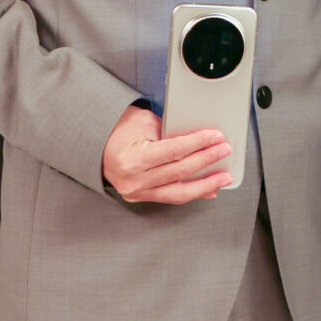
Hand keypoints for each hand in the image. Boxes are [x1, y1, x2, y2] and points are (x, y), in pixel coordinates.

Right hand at [102, 103, 232, 203]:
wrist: (96, 146)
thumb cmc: (119, 131)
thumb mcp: (143, 122)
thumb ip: (169, 132)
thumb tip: (198, 140)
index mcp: (133, 159)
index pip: (175, 151)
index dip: (199, 143)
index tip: (216, 137)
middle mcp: (135, 180)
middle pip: (180, 171)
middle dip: (207, 160)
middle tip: (224, 150)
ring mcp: (137, 192)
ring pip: (179, 192)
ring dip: (206, 184)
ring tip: (224, 177)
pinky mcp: (141, 197)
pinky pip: (171, 197)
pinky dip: (192, 192)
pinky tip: (209, 189)